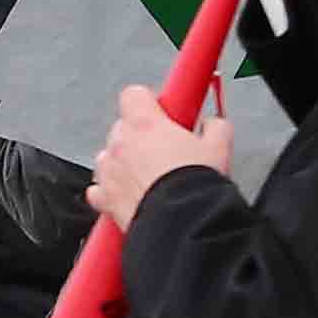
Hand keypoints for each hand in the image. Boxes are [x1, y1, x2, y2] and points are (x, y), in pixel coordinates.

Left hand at [87, 88, 229, 225]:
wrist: (180, 222)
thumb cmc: (193, 185)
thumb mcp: (218, 147)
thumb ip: (214, 127)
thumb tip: (214, 126)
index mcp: (144, 124)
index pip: (134, 94)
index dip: (149, 101)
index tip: (161, 110)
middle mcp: (120, 144)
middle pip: (122, 127)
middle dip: (141, 135)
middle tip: (164, 149)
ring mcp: (108, 171)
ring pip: (109, 157)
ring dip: (125, 162)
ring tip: (151, 175)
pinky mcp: (103, 199)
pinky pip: (99, 189)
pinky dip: (111, 191)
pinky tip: (133, 195)